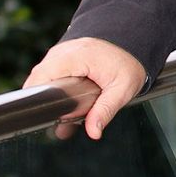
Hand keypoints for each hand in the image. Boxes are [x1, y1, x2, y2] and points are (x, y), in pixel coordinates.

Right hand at [23, 37, 145, 140]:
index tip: (43, 116)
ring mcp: (64, 50)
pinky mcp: (65, 53)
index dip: (38, 97)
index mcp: (76, 57)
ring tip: (62, 116)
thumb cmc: (130, 64)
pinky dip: (55, 86)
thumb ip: (105, 111)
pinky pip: (52, 70)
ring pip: (44, 76)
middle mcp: (66, 50)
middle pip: (39, 78)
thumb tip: (93, 132)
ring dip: (49, 95)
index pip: (41, 76)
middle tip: (56, 121)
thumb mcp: (122, 90)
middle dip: (44, 101)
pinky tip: (64, 102)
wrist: (137, 44)